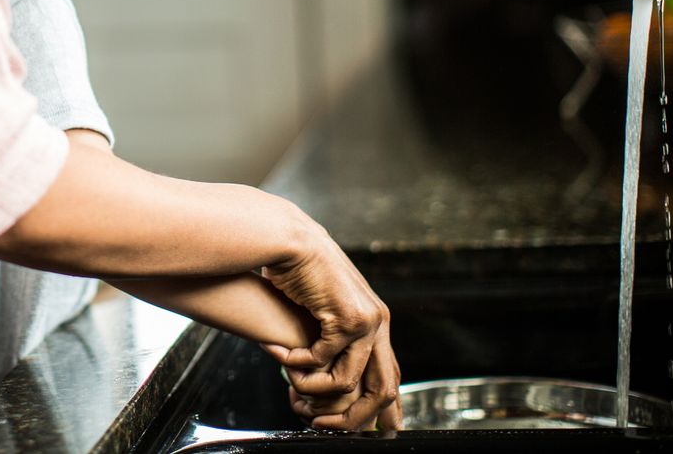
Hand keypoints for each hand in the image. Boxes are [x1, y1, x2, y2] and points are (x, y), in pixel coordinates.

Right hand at [260, 224, 400, 429]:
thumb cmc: (298, 272)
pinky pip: (322, 359)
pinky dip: (298, 364)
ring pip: (349, 382)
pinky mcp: (346, 317)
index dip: (385, 410)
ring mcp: (366, 320)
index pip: (391, 376)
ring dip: (315, 390)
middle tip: (322, 425)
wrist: (291, 240)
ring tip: (294, 388)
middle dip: (354, 418)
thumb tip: (326, 372)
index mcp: (376, 322)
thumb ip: (332, 337)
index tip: (377, 432)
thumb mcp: (323, 309)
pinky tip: (281, 352)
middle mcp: (378, 322)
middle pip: (383, 389)